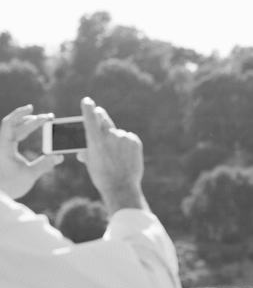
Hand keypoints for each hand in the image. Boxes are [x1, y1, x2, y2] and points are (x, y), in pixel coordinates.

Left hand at [0, 105, 62, 198]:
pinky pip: (13, 136)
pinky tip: (31, 130)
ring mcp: (2, 148)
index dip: (22, 116)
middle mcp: (1, 145)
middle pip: (14, 125)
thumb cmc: (10, 186)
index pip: (11, 125)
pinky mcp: (4, 152)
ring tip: (41, 121)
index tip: (34, 110)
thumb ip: (44, 164)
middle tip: (47, 117)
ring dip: (26, 124)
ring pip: (13, 130)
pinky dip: (23, 131)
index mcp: (3, 147)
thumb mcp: (29, 175)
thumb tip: (59, 156)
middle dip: (30, 119)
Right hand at [76, 98, 146, 213]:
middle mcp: (109, 135)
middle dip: (100, 116)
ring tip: (116, 155)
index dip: (88, 108)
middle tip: (99, 112)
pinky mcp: (135, 141)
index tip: (87, 101)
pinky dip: (126, 144)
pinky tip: (125, 155)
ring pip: (117, 133)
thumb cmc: (102, 176)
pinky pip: (128, 139)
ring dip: (115, 139)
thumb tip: (83, 150)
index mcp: (94, 140)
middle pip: (104, 120)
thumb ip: (87, 151)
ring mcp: (123, 137)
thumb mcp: (90, 162)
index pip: (90, 118)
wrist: (121, 186)